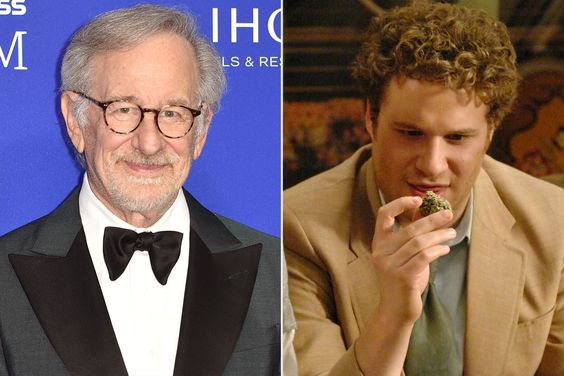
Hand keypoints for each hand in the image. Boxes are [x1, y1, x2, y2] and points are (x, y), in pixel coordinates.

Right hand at [371, 196, 455, 324]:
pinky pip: (424, 257)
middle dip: (431, 219)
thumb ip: (411, 237)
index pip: (383, 215)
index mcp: (379, 244)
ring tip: (451, 233)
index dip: (400, 204)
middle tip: (448, 213)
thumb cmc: (403, 281)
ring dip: (439, 236)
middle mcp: (381, 253)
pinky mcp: (402, 278)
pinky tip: (446, 248)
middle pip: (409, 229)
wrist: (395, 311)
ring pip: (419, 243)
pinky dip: (437, 250)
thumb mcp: (405, 256)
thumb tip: (425, 213)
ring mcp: (390, 266)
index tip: (418, 200)